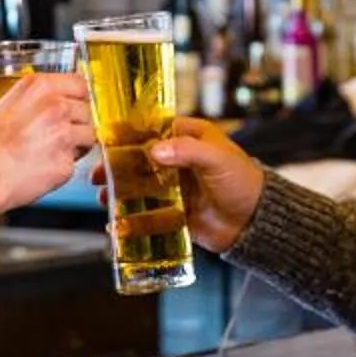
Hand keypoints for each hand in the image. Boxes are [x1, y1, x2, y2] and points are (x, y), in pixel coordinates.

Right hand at [0, 72, 96, 217]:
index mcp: (36, 87)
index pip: (79, 82)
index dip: (76, 95)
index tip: (72, 102)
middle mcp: (55, 108)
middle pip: (87, 109)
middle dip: (77, 120)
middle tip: (60, 130)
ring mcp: (63, 137)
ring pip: (89, 135)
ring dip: (77, 142)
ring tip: (54, 150)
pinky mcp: (65, 166)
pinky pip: (75, 164)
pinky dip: (63, 167)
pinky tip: (42, 169)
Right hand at [91, 117, 266, 254]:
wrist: (258, 223)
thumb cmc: (244, 181)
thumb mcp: (217, 159)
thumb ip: (187, 151)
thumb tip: (154, 151)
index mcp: (189, 138)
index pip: (153, 131)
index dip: (128, 135)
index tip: (105, 141)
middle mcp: (179, 161)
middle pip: (140, 161)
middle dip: (117, 168)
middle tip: (97, 175)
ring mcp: (176, 188)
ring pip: (141, 188)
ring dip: (121, 194)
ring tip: (104, 200)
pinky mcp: (176, 213)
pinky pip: (150, 216)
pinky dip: (133, 220)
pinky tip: (117, 226)